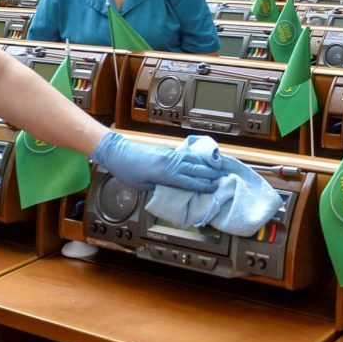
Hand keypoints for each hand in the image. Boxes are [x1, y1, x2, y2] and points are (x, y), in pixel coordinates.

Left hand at [92, 132, 221, 192]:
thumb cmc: (128, 171)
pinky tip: (201, 159)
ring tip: (218, 167)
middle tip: (223, 176)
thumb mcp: (144, 186)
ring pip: (192, 159)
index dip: (203, 185)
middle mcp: (170, 162)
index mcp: (165, 174)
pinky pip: (185, 154)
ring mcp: (169, 154)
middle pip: (195, 168)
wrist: (118, 152)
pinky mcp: (166, 150)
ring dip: (206, 163)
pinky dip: (196, 157)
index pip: (189, 181)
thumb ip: (160, 187)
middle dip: (210, 173)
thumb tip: (172, 190)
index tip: (214, 187)